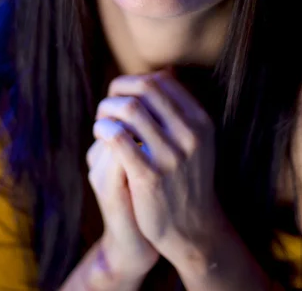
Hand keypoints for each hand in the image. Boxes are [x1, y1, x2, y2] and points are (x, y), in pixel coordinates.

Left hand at [92, 66, 222, 269]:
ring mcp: (171, 156)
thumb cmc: (186, 178)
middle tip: (107, 105)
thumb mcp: (196, 140)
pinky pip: (118, 137)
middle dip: (118, 90)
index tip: (121, 94)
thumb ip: (180, 109)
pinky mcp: (149, 176)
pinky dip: (103, 128)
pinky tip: (100, 134)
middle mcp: (190, 134)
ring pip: (129, 108)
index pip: (162, 81)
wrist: (192, 229)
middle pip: (145, 88)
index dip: (134, 81)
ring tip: (101, 121)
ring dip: (107, 109)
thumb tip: (163, 72)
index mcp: (200, 121)